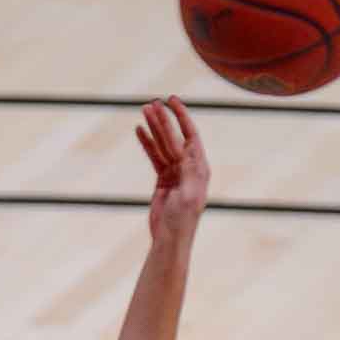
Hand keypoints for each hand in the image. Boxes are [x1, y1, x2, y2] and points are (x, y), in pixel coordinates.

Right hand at [136, 96, 209, 240]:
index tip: (171, 100)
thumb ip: (189, 172)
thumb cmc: (183, 220)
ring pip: (163, 144)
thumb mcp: (189, 196)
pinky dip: (147, 143)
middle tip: (151, 103)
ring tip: (144, 111)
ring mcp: (176, 172)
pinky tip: (140, 131)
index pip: (191, 135)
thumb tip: (189, 149)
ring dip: (154, 128)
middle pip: (174, 137)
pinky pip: (155, 156)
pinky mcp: (163, 179)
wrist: (170, 239)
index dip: (182, 116)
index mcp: (199, 168)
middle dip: (164, 120)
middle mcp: (189, 167)